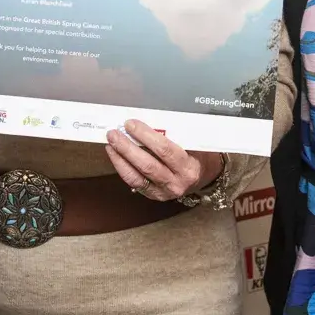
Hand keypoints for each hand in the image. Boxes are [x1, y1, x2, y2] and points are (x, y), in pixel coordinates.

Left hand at [105, 120, 220, 201]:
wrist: (204, 176)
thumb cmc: (198, 154)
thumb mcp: (193, 142)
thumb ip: (174, 133)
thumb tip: (147, 119)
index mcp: (189, 166)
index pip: (164, 150)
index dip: (145, 136)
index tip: (131, 124)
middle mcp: (177, 182)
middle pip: (147, 165)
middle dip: (127, 148)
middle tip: (114, 133)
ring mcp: (164, 192)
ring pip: (137, 176)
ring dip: (120, 158)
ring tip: (110, 144)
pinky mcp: (154, 195)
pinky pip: (134, 183)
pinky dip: (122, 168)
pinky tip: (115, 156)